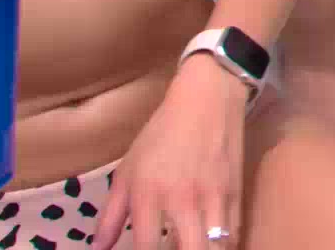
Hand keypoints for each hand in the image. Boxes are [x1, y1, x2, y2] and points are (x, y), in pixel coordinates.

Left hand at [95, 56, 248, 249]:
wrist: (208, 100)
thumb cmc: (161, 135)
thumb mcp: (127, 170)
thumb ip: (110, 215)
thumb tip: (97, 249)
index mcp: (149, 193)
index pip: (145, 247)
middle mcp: (183, 199)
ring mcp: (214, 198)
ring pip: (216, 247)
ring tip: (189, 248)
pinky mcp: (237, 193)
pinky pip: (234, 234)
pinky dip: (223, 246)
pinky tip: (210, 246)